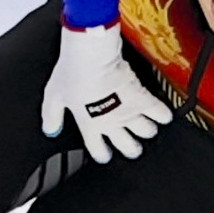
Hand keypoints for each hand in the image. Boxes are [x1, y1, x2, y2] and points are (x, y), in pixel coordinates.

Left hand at [39, 23, 174, 162]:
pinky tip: (163, 116)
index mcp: (90, 125)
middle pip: (129, 147)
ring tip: (148, 127)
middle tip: (132, 145)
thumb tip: (50, 129)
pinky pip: (159, 113)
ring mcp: (129, 112)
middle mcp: (112, 123)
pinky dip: (163, 116)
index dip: (102, 154)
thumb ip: (52, 116)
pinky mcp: (142, 98)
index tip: (105, 154)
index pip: (99, 150)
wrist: (92, 57)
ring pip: (147, 132)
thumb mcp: (54, 97)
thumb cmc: (73, 73)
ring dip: (147, 130)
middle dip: (131, 148)